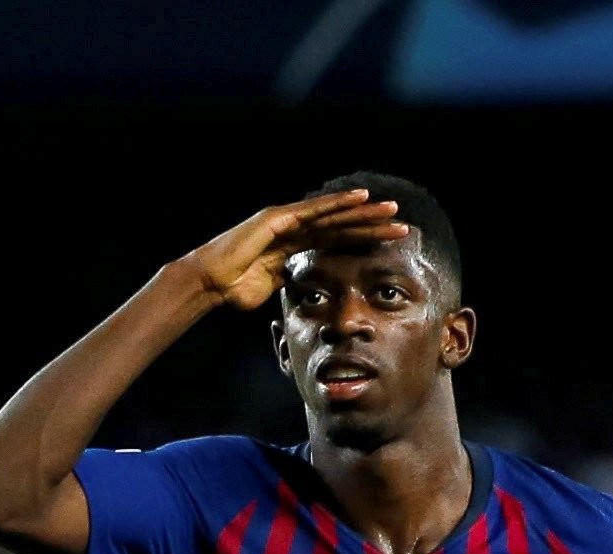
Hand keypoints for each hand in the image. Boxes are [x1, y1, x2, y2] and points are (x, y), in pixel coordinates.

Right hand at [176, 189, 409, 315]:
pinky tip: (362, 200)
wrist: (210, 281)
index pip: (337, 242)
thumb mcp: (273, 288)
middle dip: (372, 225)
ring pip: (334, 215)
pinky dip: (339, 204)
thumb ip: (292, 283)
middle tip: (402, 224)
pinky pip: (315, 209)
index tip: (389, 245)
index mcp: (296, 246)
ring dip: (364, 212)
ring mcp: (288, 220)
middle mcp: (295, 228)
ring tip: (392, 210)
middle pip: (341, 225)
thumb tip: (308, 294)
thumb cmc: (235, 288)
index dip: (363, 242)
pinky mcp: (279, 217)